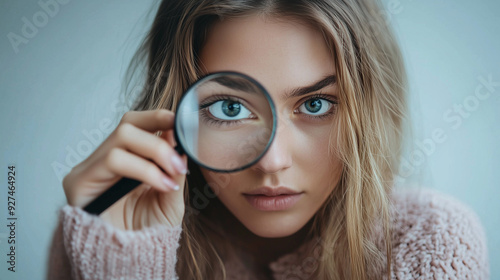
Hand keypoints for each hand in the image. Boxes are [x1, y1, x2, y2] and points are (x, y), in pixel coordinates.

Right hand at [62, 109, 186, 229]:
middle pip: (126, 126)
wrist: (132, 261)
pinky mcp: (78, 182)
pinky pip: (113, 160)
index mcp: (125, 159)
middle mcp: (104, 160)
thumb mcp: (170, 195)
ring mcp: (89, 170)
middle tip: (179, 162)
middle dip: (159, 140)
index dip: (157, 118)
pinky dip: (143, 169)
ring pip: (120, 140)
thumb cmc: (148, 230)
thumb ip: (172, 166)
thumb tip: (177, 137)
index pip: (135, 125)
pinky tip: (160, 185)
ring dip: (154, 154)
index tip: (180, 123)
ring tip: (173, 175)